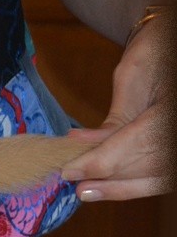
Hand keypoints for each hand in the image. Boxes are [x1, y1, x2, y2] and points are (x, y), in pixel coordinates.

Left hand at [62, 14, 173, 200]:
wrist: (171, 47)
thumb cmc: (154, 55)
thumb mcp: (131, 82)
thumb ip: (114, 121)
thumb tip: (81, 148)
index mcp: (172, 111)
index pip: (140, 143)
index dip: (102, 162)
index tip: (70, 170)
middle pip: (148, 166)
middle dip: (108, 177)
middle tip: (73, 182)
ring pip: (156, 179)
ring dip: (118, 187)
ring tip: (85, 189)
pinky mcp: (175, 152)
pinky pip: (160, 177)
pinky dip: (132, 185)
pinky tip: (104, 187)